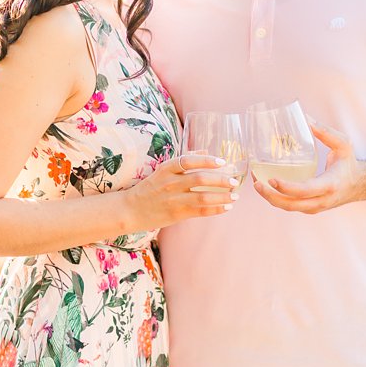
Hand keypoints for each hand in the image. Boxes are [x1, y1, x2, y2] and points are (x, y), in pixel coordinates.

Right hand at [124, 154, 238, 229]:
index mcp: (166, 169)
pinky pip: (201, 211)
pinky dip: (216, 209)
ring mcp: (173, 199)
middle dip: (221, 179)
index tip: (223, 161)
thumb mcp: (163, 170)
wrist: (131, 210)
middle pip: (200, 178)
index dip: (207, 160)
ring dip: (222, 196)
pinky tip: (226, 207)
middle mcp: (170, 183)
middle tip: (234, 181)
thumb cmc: (150, 188)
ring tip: (234, 196)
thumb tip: (206, 152)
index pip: (189, 160)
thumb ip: (184, 160)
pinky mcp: (177, 214)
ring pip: (203, 196)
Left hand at [253, 120, 360, 213]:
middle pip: (292, 204)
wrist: (360, 185)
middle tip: (256, 183)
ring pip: (289, 208)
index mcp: (329, 185)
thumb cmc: (349, 163)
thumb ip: (326, 132)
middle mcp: (322, 200)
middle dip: (271, 196)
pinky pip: (291, 206)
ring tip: (257, 183)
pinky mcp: (311, 208)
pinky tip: (266, 187)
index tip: (271, 179)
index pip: (305, 191)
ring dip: (271, 198)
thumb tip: (305, 118)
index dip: (286, 188)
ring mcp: (316, 207)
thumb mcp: (343, 145)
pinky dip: (277, 199)